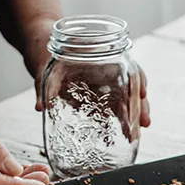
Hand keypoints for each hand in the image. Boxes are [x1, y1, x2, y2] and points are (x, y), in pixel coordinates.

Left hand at [32, 56, 150, 128]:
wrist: (40, 50)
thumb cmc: (44, 52)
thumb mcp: (41, 68)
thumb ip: (41, 88)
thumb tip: (39, 107)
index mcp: (98, 59)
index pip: (125, 66)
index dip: (137, 79)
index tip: (142, 93)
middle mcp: (103, 72)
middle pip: (130, 87)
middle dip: (140, 105)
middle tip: (144, 123)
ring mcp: (100, 85)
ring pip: (124, 100)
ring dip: (132, 116)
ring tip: (134, 134)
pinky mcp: (94, 96)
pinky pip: (111, 108)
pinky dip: (118, 120)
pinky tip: (123, 133)